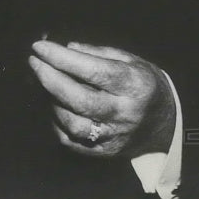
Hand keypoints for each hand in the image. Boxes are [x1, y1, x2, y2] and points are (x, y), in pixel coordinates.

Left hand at [28, 40, 175, 157]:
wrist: (165, 124)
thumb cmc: (142, 84)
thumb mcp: (129, 60)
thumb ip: (97, 53)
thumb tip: (67, 48)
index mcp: (136, 86)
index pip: (95, 71)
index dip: (63, 58)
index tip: (40, 46)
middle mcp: (126, 114)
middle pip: (80, 99)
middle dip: (50, 79)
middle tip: (34, 62)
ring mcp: (115, 136)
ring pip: (73, 123)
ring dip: (52, 101)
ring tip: (46, 84)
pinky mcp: (104, 152)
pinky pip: (70, 140)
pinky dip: (56, 122)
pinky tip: (54, 105)